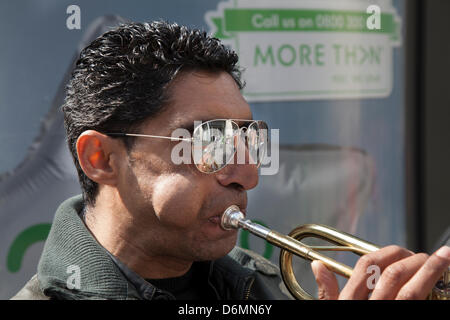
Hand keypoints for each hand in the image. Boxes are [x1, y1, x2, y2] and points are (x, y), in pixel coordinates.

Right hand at [311, 245, 449, 299]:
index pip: (367, 267)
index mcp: (351, 303)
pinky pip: (420, 304)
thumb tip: (318, 266)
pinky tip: (443, 282)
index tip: (403, 250)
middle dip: (412, 259)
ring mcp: (390, 314)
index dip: (387, 253)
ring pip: (412, 290)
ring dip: (431, 270)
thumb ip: (326, 292)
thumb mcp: (334, 312)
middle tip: (424, 254)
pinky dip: (434, 289)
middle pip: (393, 275)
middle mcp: (372, 307)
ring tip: (443, 256)